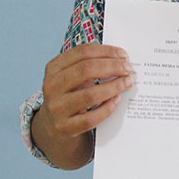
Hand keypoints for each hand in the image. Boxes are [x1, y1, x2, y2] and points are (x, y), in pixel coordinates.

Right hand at [32, 43, 132, 167]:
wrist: (53, 124)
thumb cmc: (69, 94)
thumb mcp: (71, 76)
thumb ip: (89, 65)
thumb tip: (120, 59)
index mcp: (53, 69)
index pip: (81, 53)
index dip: (105, 52)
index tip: (122, 54)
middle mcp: (51, 87)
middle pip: (85, 70)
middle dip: (112, 67)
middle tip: (127, 68)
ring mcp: (56, 108)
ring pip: (90, 95)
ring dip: (113, 87)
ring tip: (127, 83)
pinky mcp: (65, 127)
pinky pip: (91, 118)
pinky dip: (107, 108)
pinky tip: (116, 100)